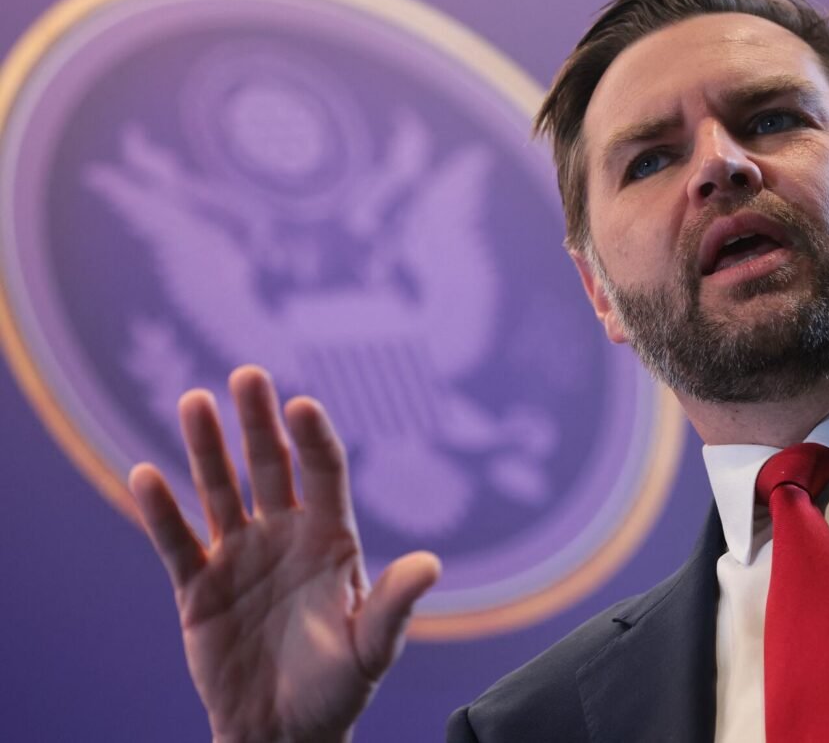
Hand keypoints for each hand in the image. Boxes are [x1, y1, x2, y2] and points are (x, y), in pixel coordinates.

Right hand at [130, 366, 440, 742]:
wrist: (283, 733)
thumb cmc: (338, 688)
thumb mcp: (372, 649)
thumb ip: (394, 605)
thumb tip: (431, 563)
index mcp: (331, 541)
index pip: (324, 475)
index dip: (314, 440)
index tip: (302, 405)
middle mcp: (285, 536)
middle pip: (271, 467)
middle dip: (259, 423)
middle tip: (248, 374)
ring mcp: (239, 557)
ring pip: (219, 490)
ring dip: (206, 448)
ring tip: (194, 400)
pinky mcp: (198, 588)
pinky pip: (177, 542)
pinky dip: (160, 511)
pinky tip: (145, 473)